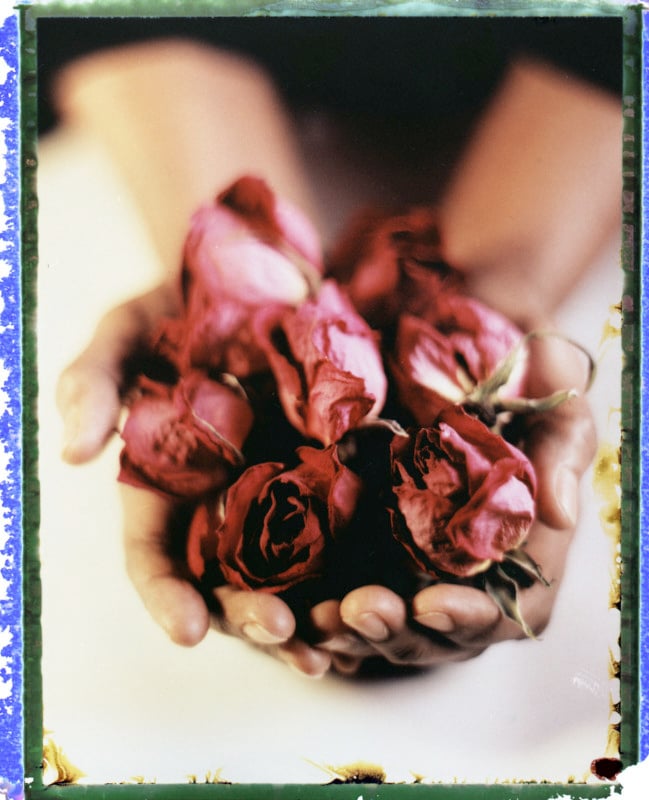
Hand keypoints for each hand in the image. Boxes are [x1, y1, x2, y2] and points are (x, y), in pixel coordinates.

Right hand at [57, 284, 330, 676]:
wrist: (261, 271)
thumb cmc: (181, 304)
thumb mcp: (128, 331)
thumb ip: (94, 384)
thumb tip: (73, 454)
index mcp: (166, 487)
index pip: (155, 557)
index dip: (166, 597)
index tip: (188, 631)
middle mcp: (221, 501)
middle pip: (229, 580)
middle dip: (251, 615)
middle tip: (285, 634)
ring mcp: (281, 490)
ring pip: (292, 572)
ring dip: (313, 613)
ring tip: (339, 644)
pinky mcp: (335, 470)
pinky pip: (349, 527)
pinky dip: (362, 563)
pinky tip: (386, 590)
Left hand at [309, 323, 596, 674]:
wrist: (460, 326)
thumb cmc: (520, 366)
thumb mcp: (555, 387)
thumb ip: (563, 444)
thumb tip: (558, 511)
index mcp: (521, 539)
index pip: (512, 607)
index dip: (474, 617)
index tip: (430, 604)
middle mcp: (467, 559)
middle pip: (441, 629)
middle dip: (400, 631)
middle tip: (358, 611)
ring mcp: (417, 551)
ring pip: (392, 619)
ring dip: (355, 630)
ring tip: (319, 619)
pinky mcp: (371, 532)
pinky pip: (348, 584)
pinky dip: (325, 607)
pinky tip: (294, 610)